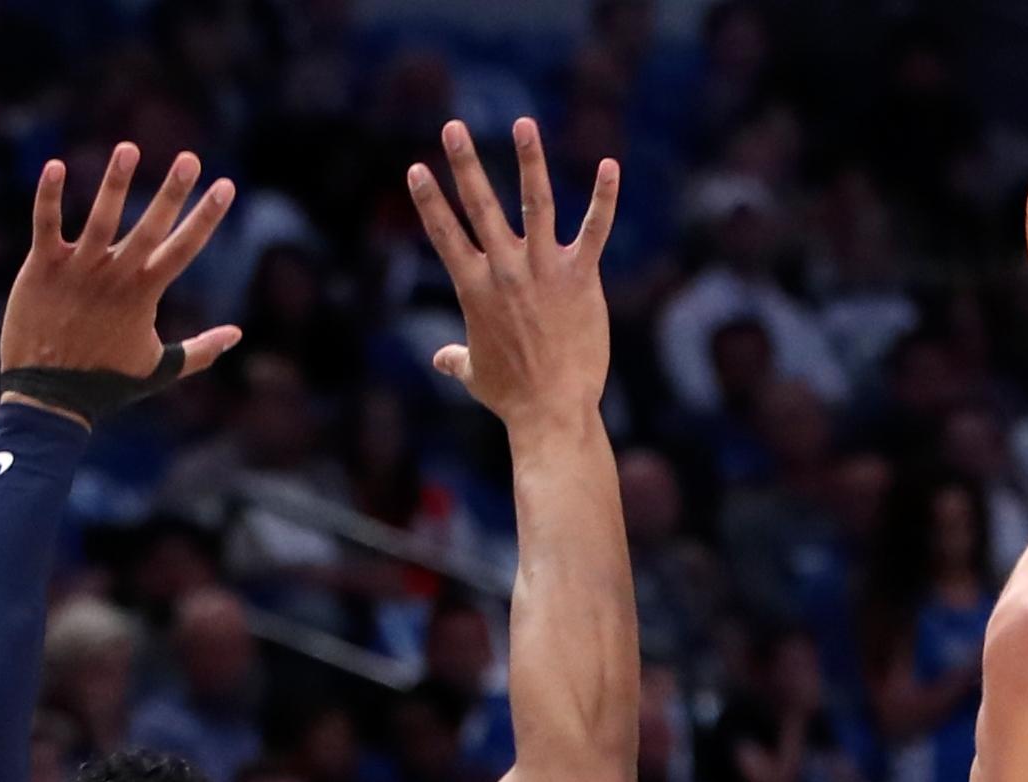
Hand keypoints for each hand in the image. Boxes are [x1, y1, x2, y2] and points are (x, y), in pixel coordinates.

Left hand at [1, 145, 240, 411]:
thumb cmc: (107, 383)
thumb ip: (201, 350)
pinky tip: (55, 165)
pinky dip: (49, 195)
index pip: (184, 249)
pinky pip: (46, 224)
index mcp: (145, 294)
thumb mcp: (160, 369)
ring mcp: (80, 270)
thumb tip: (237, 335)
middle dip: (173, 192)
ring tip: (128, 148)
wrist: (50, 397)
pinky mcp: (43, 267)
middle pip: (151, 227)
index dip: (206, 217)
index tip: (225, 186)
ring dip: (115, 181)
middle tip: (191, 158)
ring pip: (101, 217)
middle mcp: (117, 276)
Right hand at [407, 118, 618, 430]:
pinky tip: (610, 165)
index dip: (429, 200)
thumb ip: (456, 357)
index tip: (417, 168)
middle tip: (453, 126)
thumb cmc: (511, 396)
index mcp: (473, 288)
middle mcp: (505, 270)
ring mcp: (544, 270)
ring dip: (529, 160)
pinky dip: (604, 198)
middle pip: (480, 206)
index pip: (444, 233)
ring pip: (535, 202)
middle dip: (465, 163)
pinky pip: (594, 229)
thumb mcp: (475, 374)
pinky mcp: (581, 278)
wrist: (552, 411)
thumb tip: (440, 359)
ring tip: (523, 124)